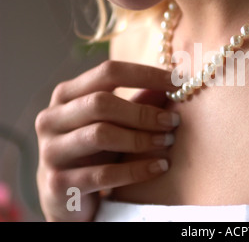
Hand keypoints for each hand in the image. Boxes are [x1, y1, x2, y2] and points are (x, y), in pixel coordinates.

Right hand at [35, 61, 178, 221]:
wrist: (63, 196)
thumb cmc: (93, 151)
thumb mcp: (114, 123)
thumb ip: (138, 103)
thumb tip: (174, 82)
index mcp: (66, 95)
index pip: (108, 72)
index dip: (146, 74)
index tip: (177, 81)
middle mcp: (52, 118)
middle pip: (101, 103)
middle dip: (144, 112)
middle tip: (173, 121)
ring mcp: (51, 151)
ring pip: (101, 135)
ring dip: (142, 139)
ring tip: (168, 141)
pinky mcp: (59, 183)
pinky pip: (104, 174)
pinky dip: (137, 169)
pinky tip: (160, 166)